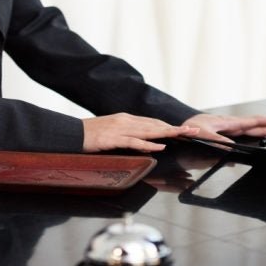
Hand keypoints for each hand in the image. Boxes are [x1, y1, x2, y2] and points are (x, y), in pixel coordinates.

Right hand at [81, 113, 198, 152]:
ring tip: (184, 135)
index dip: (169, 126)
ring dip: (169, 133)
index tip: (184, 130)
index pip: (153, 122)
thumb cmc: (91, 135)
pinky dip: (148, 144)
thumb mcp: (112, 134)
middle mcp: (126, 121)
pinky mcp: (113, 139)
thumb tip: (145, 144)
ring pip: (149, 131)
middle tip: (194, 131)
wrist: (71, 133)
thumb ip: (128, 136)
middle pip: (156, 124)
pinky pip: (134, 142)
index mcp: (126, 119)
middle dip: (176, 128)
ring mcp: (120, 129)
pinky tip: (160, 146)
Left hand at [181, 113, 265, 142]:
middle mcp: (233, 126)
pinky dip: (258, 137)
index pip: (254, 122)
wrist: (178, 132)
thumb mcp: (200, 134)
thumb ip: (215, 139)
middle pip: (260, 126)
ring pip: (255, 130)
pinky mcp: (227, 137)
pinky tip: (264, 140)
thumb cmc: (187, 132)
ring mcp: (231, 131)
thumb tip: (231, 146)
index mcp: (229, 123)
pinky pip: (246, 137)